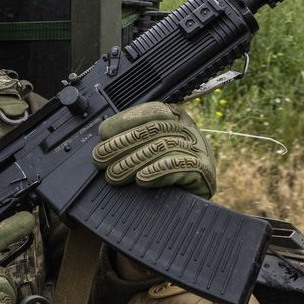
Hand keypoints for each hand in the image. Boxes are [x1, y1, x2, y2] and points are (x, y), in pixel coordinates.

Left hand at [92, 102, 215, 197]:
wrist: (200, 192)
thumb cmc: (172, 168)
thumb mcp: (155, 146)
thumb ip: (137, 140)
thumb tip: (106, 142)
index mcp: (176, 116)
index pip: (150, 112)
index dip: (125, 120)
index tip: (104, 132)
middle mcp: (188, 128)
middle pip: (153, 130)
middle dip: (122, 144)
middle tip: (100, 158)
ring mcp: (198, 148)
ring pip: (162, 147)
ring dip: (133, 161)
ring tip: (114, 174)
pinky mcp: (203, 170)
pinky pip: (178, 166)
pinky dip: (157, 172)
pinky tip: (141, 179)